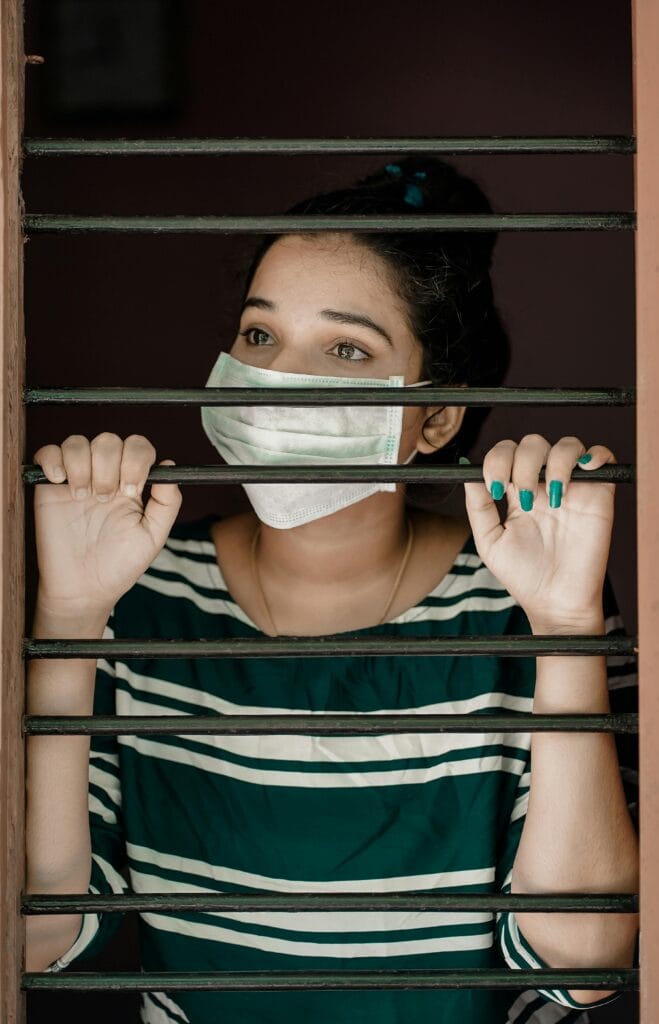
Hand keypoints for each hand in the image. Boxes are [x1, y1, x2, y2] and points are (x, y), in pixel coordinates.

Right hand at [32, 432, 182, 614]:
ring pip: (78, 442)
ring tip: (82, 497)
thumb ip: (167, 502)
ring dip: (82, 465)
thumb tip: (171, 466)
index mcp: (132, 483)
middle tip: (104, 499)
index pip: (138, 447)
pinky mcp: (49, 486)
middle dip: (108, 467)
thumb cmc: (120, 564)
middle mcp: (105, 475)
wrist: (83, 588)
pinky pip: (48, 452)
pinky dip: (53, 460)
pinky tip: (60, 482)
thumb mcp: (153, 536)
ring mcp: (77, 478)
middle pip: (109, 441)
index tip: (130, 490)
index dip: (136, 460)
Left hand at [462, 434, 614, 630]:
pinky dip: (594, 456)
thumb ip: (478, 506)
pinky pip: (602, 457)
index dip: (498, 460)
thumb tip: (467, 471)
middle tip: (524, 500)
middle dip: (524, 464)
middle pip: (533, 444)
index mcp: (516, 491)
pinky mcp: (599, 494)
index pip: (506, 454)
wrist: (555, 602)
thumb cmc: (523, 576)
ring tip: (554, 497)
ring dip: (555, 463)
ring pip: (567, 445)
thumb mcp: (490, 542)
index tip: (494, 487)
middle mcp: (543, 484)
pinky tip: (583, 473)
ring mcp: (572, 486)